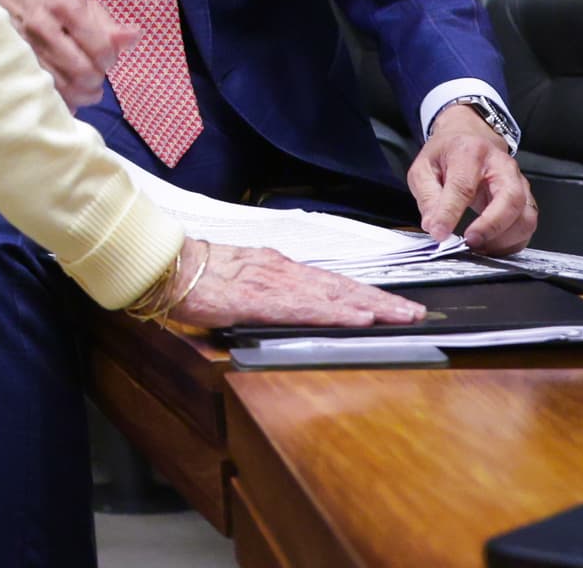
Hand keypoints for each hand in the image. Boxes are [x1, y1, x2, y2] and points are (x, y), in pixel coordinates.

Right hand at [0, 0, 123, 107]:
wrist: (1, 2)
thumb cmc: (50, 5)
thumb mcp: (81, 4)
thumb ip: (109, 24)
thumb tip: (134, 37)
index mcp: (64, 6)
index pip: (101, 49)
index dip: (109, 59)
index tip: (105, 57)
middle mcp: (42, 26)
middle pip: (84, 73)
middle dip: (96, 78)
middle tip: (93, 72)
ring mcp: (25, 50)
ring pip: (67, 89)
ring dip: (82, 93)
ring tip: (83, 84)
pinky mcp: (14, 68)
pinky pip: (49, 97)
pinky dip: (64, 100)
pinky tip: (66, 91)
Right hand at [164, 241, 427, 331]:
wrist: (166, 265)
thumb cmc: (198, 275)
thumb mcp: (241, 279)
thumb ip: (267, 289)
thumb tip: (290, 305)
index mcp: (279, 269)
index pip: (332, 282)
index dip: (365, 293)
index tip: (394, 304)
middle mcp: (284, 271)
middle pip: (343, 285)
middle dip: (382, 300)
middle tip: (416, 312)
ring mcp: (275, 282)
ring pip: (333, 294)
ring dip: (371, 305)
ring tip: (401, 315)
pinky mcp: (262, 299)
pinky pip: (307, 306)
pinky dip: (338, 311)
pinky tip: (358, 317)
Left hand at [406, 101, 539, 251]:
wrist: (469, 136)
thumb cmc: (448, 152)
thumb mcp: (424, 168)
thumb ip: (427, 197)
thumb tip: (434, 226)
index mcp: (471, 152)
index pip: (463, 186)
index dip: (450, 213)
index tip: (440, 232)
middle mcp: (501, 166)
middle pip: (510, 199)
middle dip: (492, 227)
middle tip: (470, 242)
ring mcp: (518, 182)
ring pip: (525, 216)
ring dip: (505, 239)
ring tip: (480, 248)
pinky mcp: (525, 198)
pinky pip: (527, 225)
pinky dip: (513, 243)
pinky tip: (492, 247)